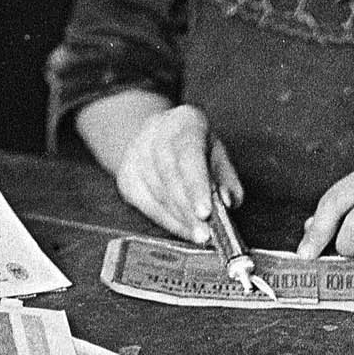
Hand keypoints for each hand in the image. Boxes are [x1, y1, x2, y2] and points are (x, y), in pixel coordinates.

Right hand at [110, 104, 242, 245]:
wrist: (159, 138)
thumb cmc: (196, 149)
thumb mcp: (218, 155)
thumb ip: (227, 179)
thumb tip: (226, 201)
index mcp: (184, 120)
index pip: (187, 153)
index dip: (196, 185)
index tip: (205, 213)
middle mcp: (155, 131)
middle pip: (167, 174)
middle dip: (187, 208)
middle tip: (204, 233)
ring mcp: (135, 152)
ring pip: (155, 192)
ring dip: (179, 218)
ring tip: (198, 234)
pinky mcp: (126, 175)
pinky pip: (145, 203)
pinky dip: (165, 220)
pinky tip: (182, 227)